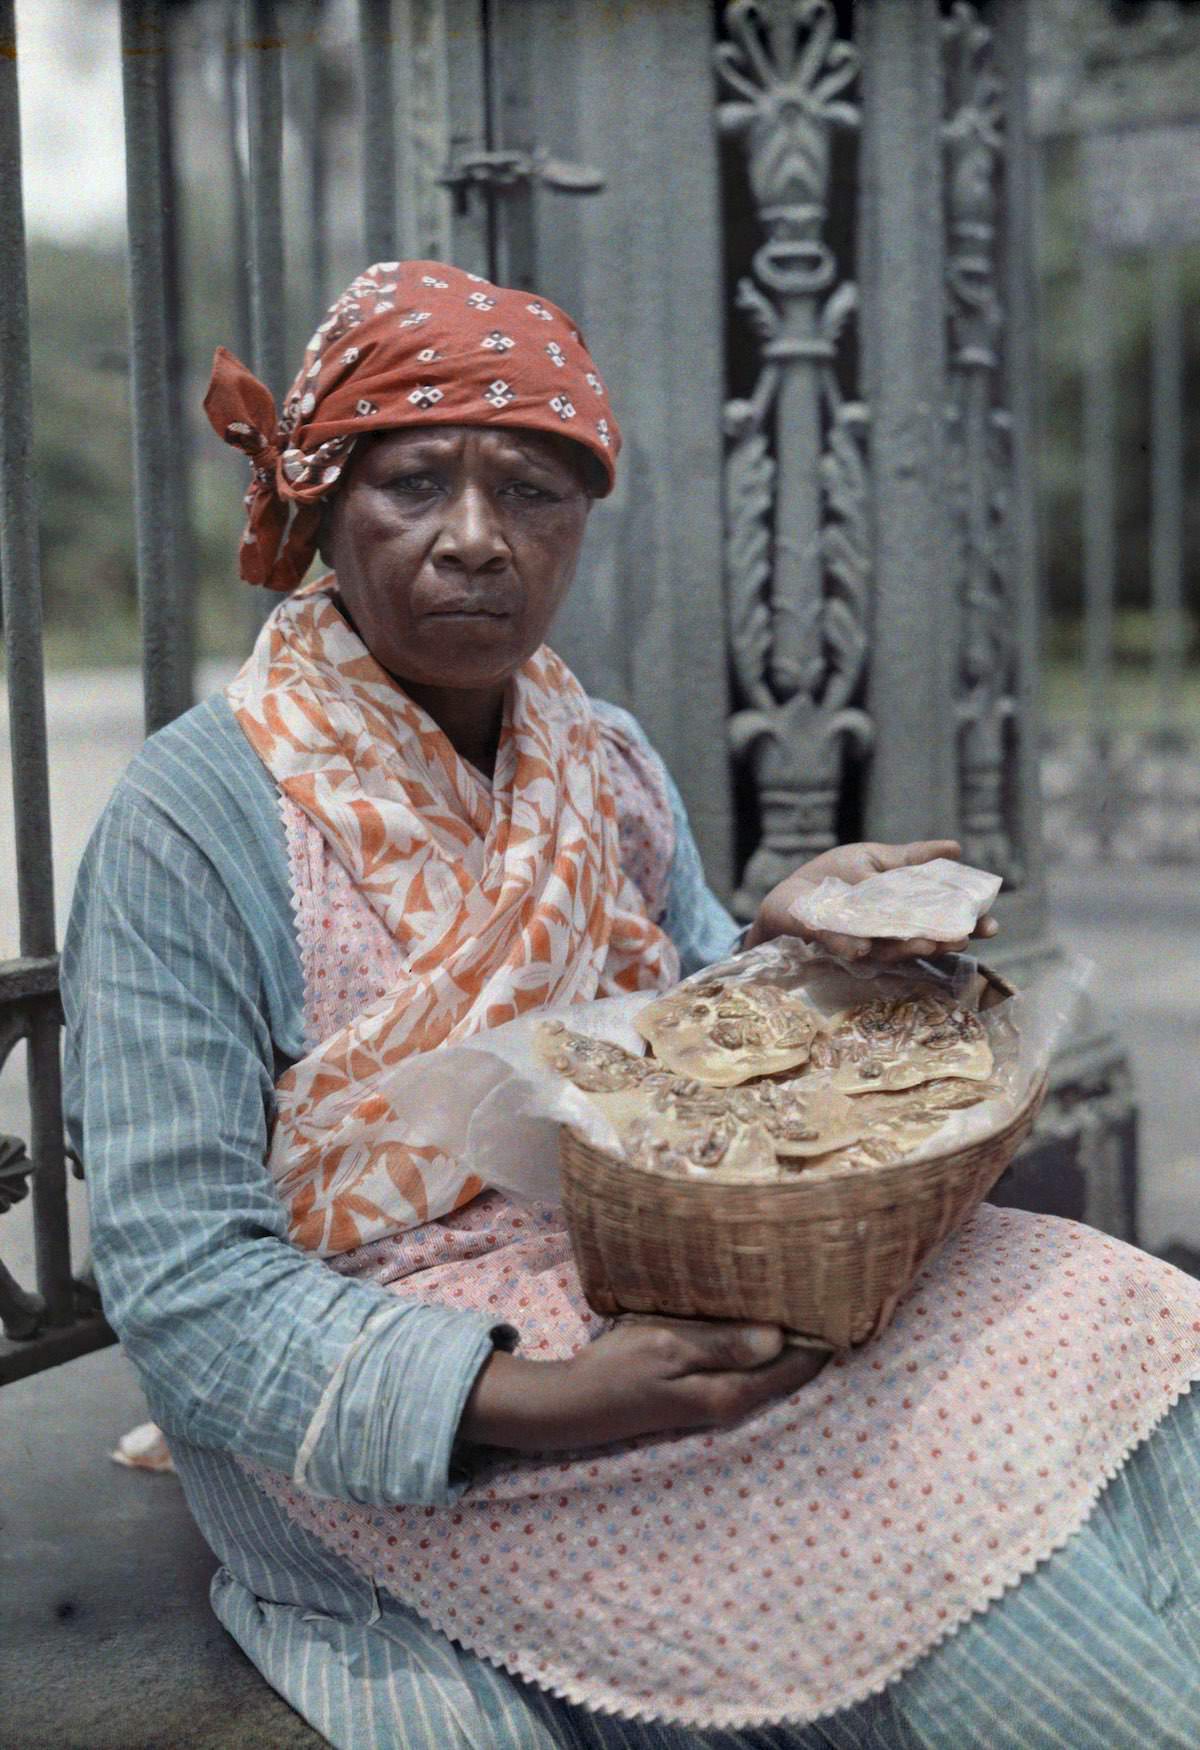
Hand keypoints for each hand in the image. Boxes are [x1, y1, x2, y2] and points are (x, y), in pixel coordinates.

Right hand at [458, 1317, 826, 1451]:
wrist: (573, 1404)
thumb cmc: (618, 1371)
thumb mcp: (668, 1349)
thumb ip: (722, 1344)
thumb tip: (779, 1336)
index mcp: (732, 1393)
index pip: (798, 1364)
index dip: (824, 1332)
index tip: (846, 1292)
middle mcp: (735, 1402)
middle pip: (791, 1367)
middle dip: (812, 1329)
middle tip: (833, 1280)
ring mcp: (719, 1398)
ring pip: (771, 1364)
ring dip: (788, 1332)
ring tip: (807, 1288)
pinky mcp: (703, 1389)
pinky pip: (748, 1362)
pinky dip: (762, 1339)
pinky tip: (761, 1309)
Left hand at [745, 838, 999, 963]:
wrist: (784, 897)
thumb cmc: (833, 882)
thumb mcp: (875, 861)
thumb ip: (912, 860)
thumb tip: (956, 849)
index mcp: (898, 918)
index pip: (939, 923)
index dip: (967, 926)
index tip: (990, 927)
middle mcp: (881, 938)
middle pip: (918, 943)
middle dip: (940, 942)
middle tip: (958, 938)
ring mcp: (852, 943)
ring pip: (884, 950)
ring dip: (903, 948)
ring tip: (922, 944)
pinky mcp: (820, 939)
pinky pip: (835, 943)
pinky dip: (846, 945)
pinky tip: (858, 947)